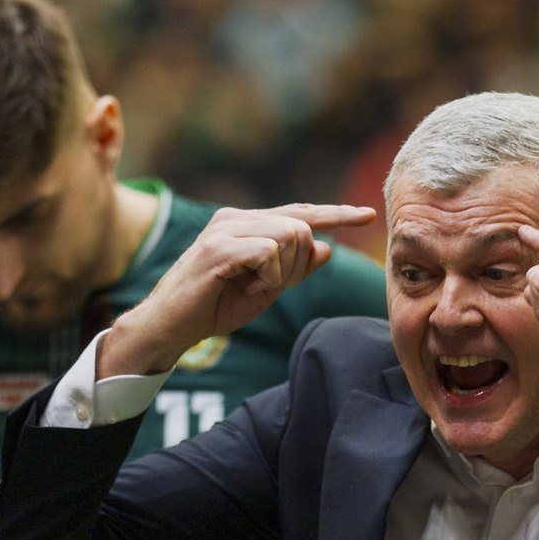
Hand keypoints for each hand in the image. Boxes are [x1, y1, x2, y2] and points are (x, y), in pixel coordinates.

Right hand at [101, 203, 376, 376]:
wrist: (170, 327)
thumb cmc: (212, 308)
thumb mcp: (264, 289)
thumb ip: (295, 268)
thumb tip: (328, 249)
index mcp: (246, 222)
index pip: (300, 212)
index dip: (336, 214)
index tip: (368, 215)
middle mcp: (236, 217)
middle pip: (302, 227)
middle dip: (297, 266)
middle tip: (267, 288)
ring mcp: (226, 229)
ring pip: (290, 236)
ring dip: (282, 272)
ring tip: (252, 288)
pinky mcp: (219, 248)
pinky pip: (270, 253)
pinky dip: (267, 277)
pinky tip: (245, 288)